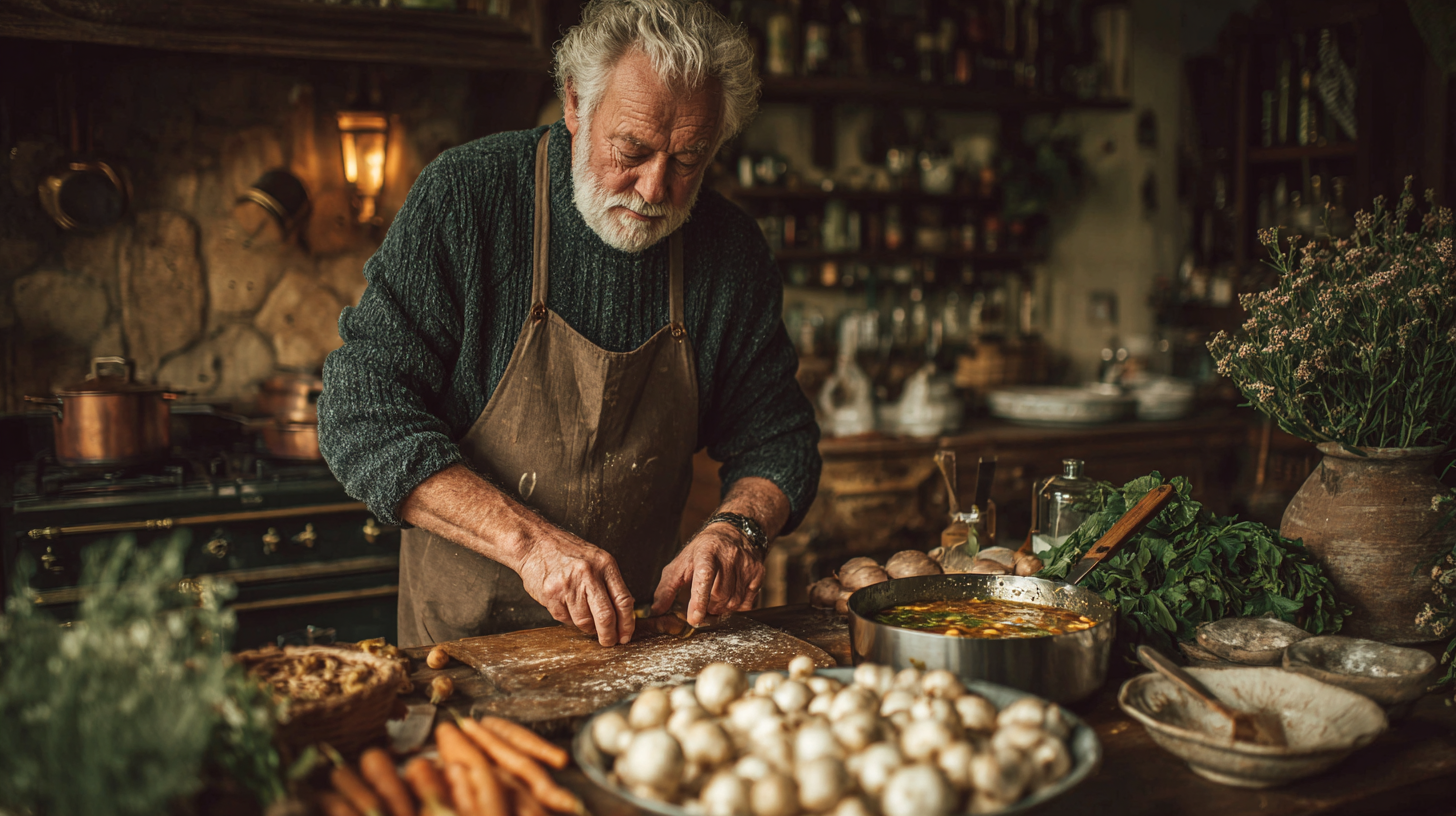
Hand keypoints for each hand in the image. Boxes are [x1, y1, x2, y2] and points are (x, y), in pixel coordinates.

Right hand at [513, 529, 635, 645]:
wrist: (535, 543)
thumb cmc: (567, 552)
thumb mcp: (596, 559)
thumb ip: (610, 582)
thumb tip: (625, 609)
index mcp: (605, 565)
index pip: (623, 601)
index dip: (627, 623)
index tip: (625, 635)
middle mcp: (588, 574)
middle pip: (606, 616)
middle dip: (609, 635)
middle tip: (609, 642)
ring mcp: (569, 585)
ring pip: (584, 621)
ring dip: (587, 627)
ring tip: (585, 621)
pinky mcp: (551, 594)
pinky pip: (565, 619)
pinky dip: (569, 620)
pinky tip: (567, 608)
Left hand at [652, 523, 765, 625]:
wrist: (734, 532)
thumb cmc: (703, 550)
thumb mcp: (681, 563)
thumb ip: (667, 588)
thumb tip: (657, 611)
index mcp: (706, 552)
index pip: (704, 577)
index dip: (699, 600)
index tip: (694, 618)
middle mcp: (729, 556)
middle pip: (719, 595)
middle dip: (708, 606)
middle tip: (702, 602)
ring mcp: (746, 564)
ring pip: (733, 602)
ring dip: (721, 608)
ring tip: (715, 597)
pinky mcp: (758, 572)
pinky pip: (747, 603)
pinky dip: (736, 606)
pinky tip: (729, 594)